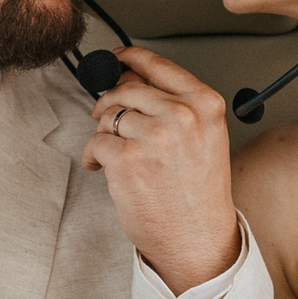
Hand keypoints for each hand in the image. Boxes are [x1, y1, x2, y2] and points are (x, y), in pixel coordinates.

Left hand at [81, 46, 238, 293]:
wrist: (198, 240)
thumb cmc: (199, 194)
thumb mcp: (203, 137)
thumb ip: (174, 105)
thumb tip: (130, 79)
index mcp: (204, 104)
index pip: (159, 65)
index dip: (131, 58)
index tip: (117, 58)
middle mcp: (181, 115)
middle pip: (127, 89)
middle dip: (110, 103)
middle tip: (105, 118)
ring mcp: (152, 136)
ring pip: (108, 115)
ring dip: (103, 133)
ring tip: (112, 153)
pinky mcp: (125, 159)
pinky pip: (95, 141)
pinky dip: (92, 155)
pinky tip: (101, 166)